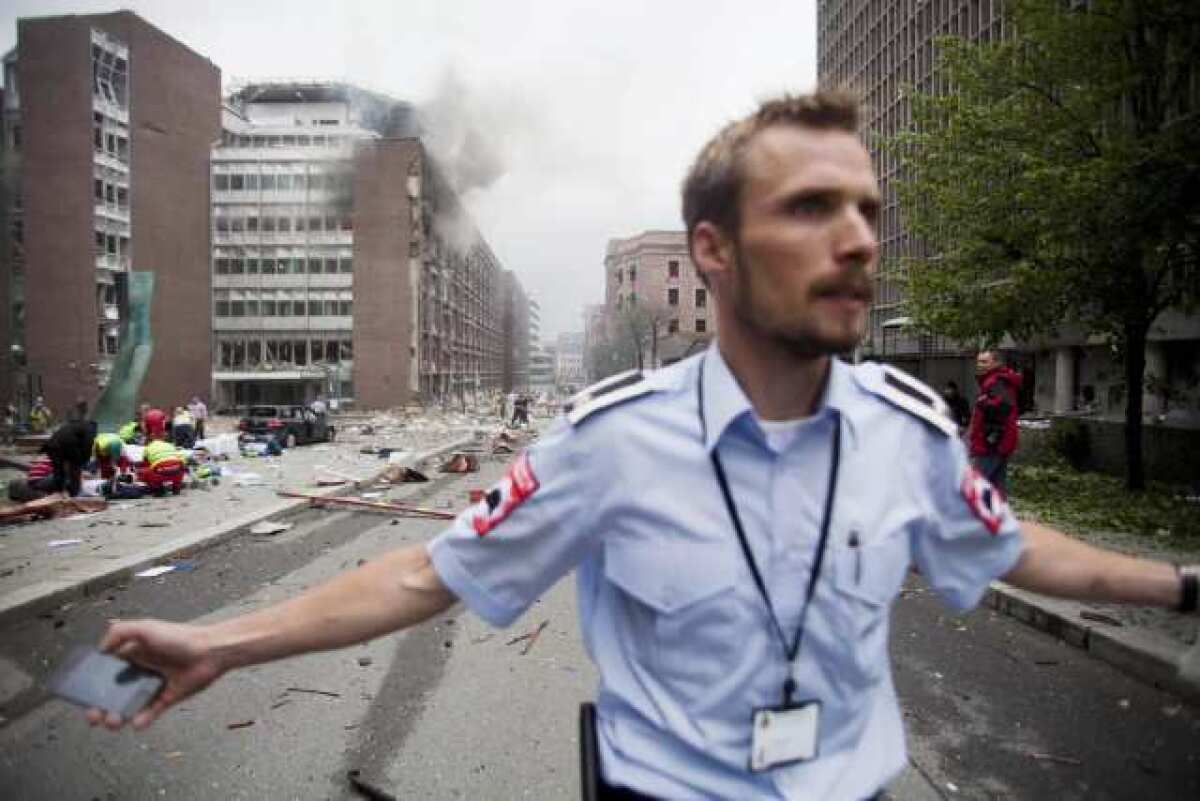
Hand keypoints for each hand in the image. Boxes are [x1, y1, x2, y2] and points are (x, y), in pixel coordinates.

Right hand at [86, 619, 224, 730]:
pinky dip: (142, 720)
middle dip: (98, 707)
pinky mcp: (166, 699)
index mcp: (131, 655)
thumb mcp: (145, 628)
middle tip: (94, 715)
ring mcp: (152, 687)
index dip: (91, 684)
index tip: (82, 695)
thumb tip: (100, 650)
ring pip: (127, 707)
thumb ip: (119, 632)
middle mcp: (139, 672)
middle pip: (111, 694)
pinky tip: (138, 721)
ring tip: (114, 720)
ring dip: (116, 717)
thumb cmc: (179, 637)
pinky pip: (149, 714)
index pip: (104, 673)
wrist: (211, 650)